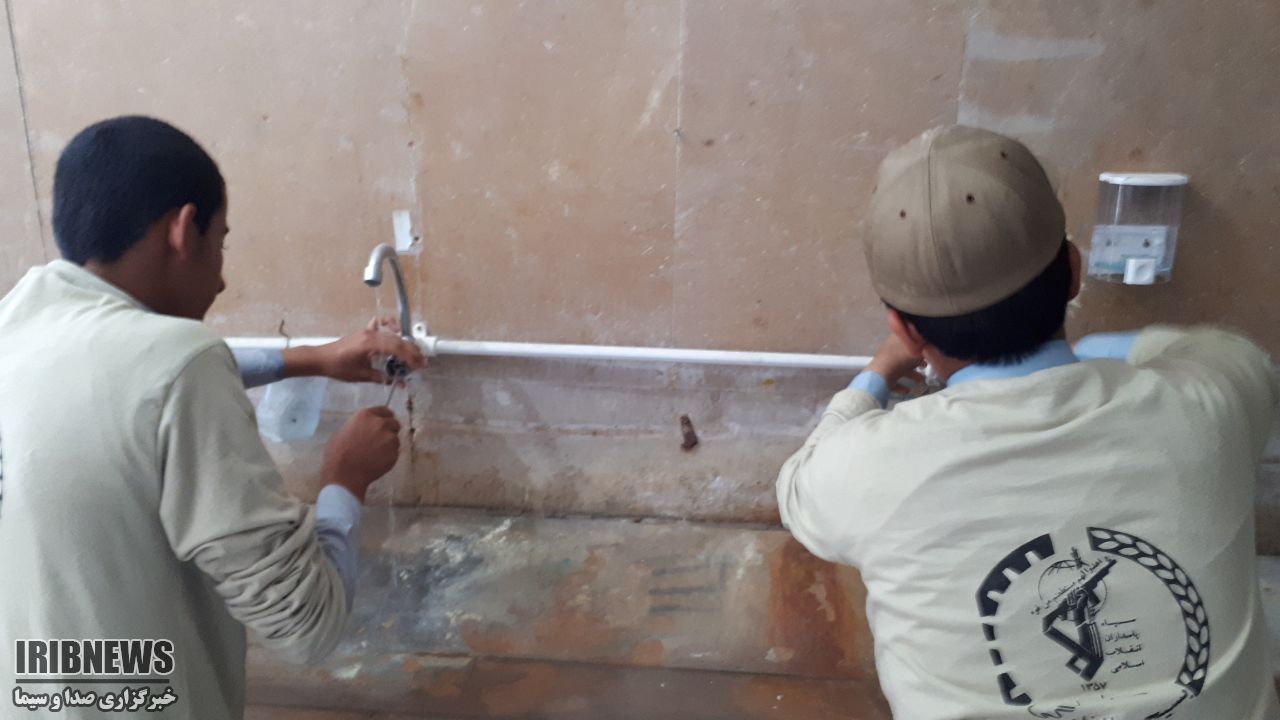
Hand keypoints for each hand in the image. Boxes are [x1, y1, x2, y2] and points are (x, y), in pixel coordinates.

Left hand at [284, 318, 426, 382]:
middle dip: (412, 352)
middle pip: (398, 341)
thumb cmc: (339, 368)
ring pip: (392, 335)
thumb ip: (382, 378)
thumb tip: (401, 383)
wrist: (321, 359)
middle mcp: (371, 334)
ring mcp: (368, 331)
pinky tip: (397, 331)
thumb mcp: (362, 375)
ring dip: (405, 344)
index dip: (411, 357)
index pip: (397, 348)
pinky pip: (381, 324)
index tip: (420, 366)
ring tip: (414, 354)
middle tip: (422, 363)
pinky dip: (391, 325)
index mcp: (371, 344)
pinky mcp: (365, 332)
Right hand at [322, 407, 401, 501]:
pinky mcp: (394, 453)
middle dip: (390, 431)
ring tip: (373, 455)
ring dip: (389, 446)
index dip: (385, 418)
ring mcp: (389, 438)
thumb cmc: (337, 455)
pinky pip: (395, 453)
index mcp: (365, 415)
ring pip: (395, 440)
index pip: (384, 411)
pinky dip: (388, 458)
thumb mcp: (342, 432)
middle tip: (381, 441)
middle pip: (394, 423)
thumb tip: (363, 428)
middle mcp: (380, 424)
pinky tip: (376, 462)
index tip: (386, 422)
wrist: (343, 474)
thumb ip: (358, 426)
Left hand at [865, 334, 924, 393]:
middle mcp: (890, 349)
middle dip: (916, 360)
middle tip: (926, 365)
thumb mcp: (919, 350)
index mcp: (897, 339)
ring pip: (900, 367)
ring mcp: (885, 363)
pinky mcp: (882, 376)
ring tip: (921, 380)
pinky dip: (900, 385)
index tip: (928, 349)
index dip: (919, 342)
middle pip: (906, 354)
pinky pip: (893, 380)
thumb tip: (931, 346)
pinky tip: (908, 389)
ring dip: (911, 374)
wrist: (881, 375)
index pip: (909, 337)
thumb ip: (927, 348)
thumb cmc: (901, 359)